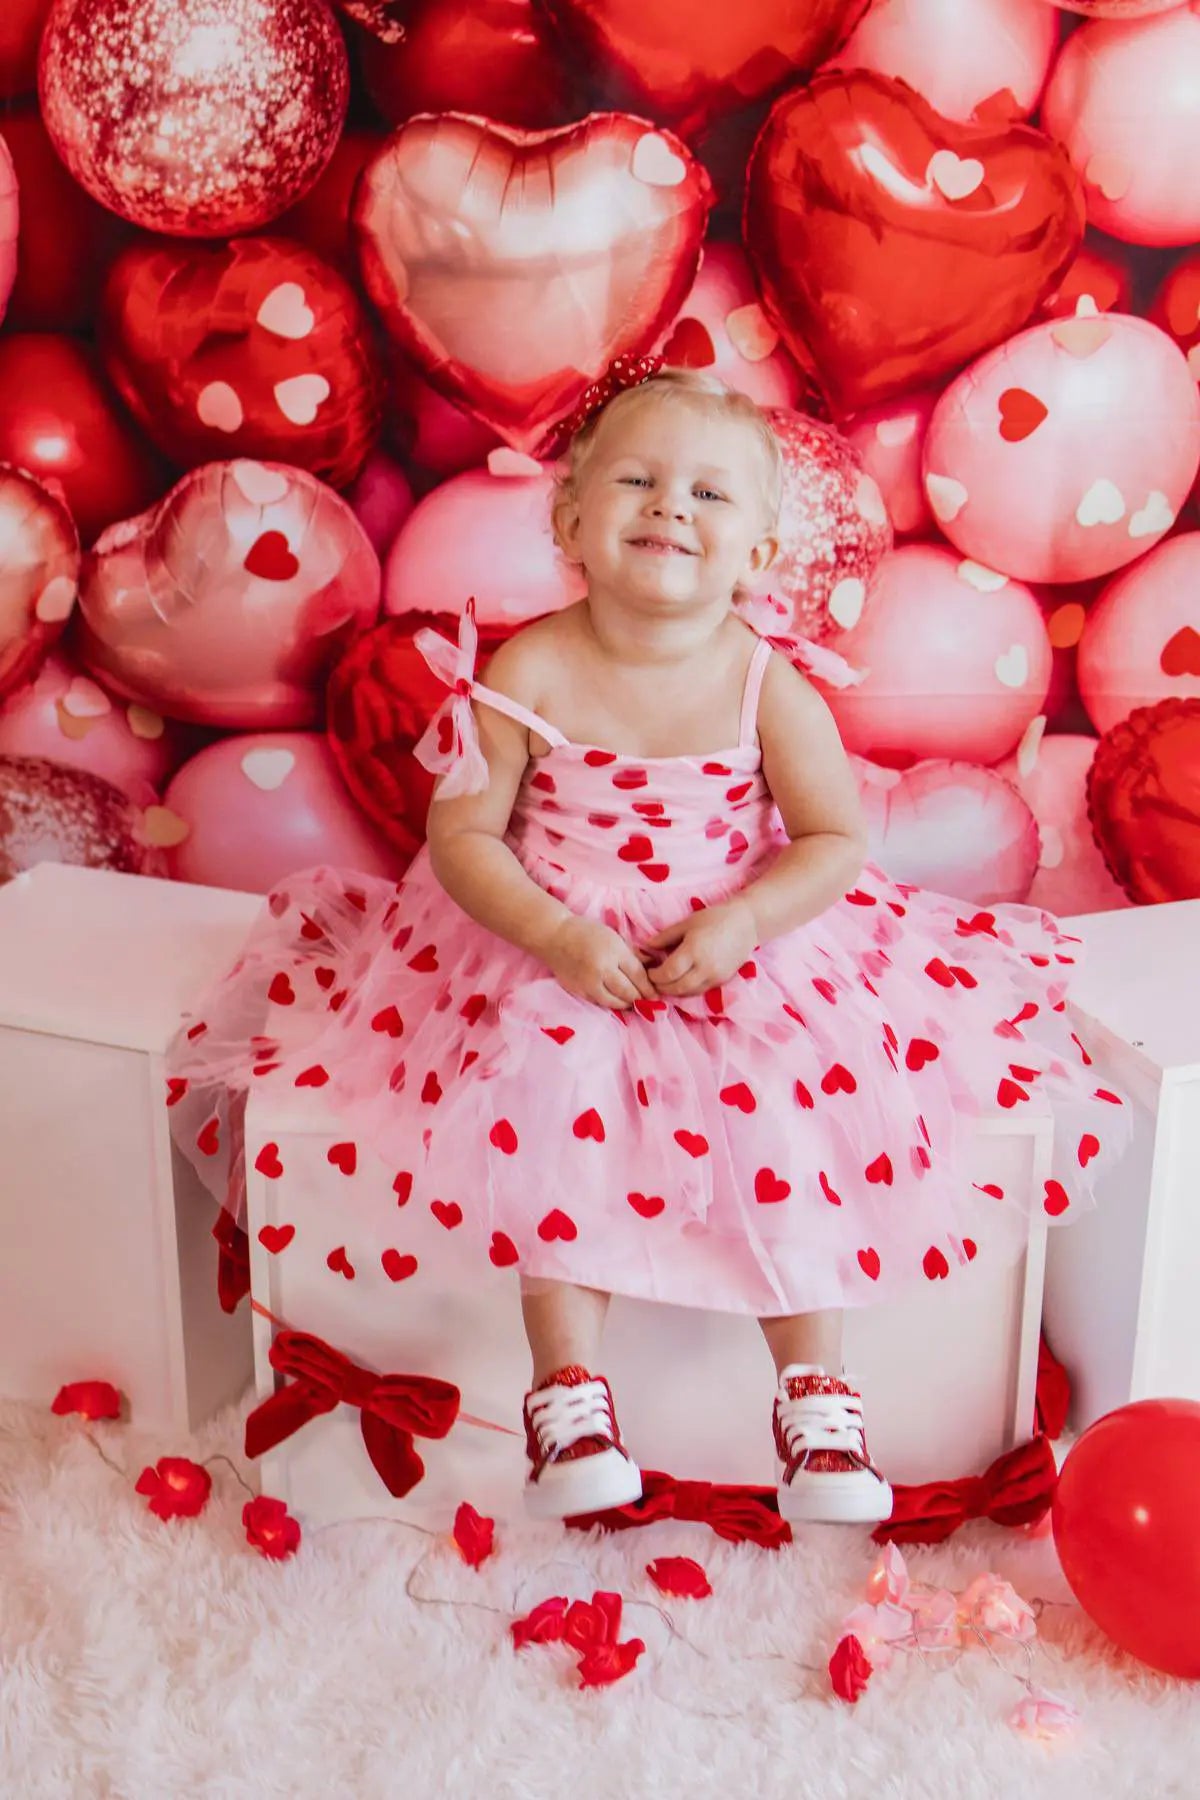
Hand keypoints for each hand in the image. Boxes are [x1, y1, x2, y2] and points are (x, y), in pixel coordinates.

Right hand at [539, 915, 657, 1010]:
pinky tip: (616, 1001)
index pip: (638, 976)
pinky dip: (610, 1003)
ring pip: (614, 1002)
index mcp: (614, 952)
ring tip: (634, 1003)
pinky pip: (599, 1002)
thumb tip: (652, 968)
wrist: (554, 936)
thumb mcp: (614, 937)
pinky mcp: (578, 991)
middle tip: (648, 1002)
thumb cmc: (586, 932)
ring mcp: (589, 983)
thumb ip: (633, 954)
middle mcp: (602, 970)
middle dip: (641, 999)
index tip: (657, 995)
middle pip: (628, 992)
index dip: (649, 988)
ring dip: (627, 1004)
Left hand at [643, 900, 758, 997]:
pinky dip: (687, 990)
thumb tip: (646, 946)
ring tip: (665, 983)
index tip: (648, 971)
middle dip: (661, 987)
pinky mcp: (722, 981)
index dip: (655, 976)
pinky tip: (681, 982)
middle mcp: (705, 967)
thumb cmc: (715, 918)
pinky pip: (700, 991)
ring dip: (673, 991)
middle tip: (653, 981)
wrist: (747, 924)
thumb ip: (665, 937)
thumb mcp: (687, 923)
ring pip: (688, 993)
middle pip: (676, 987)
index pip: (668, 973)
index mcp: (694, 950)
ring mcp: (715, 977)